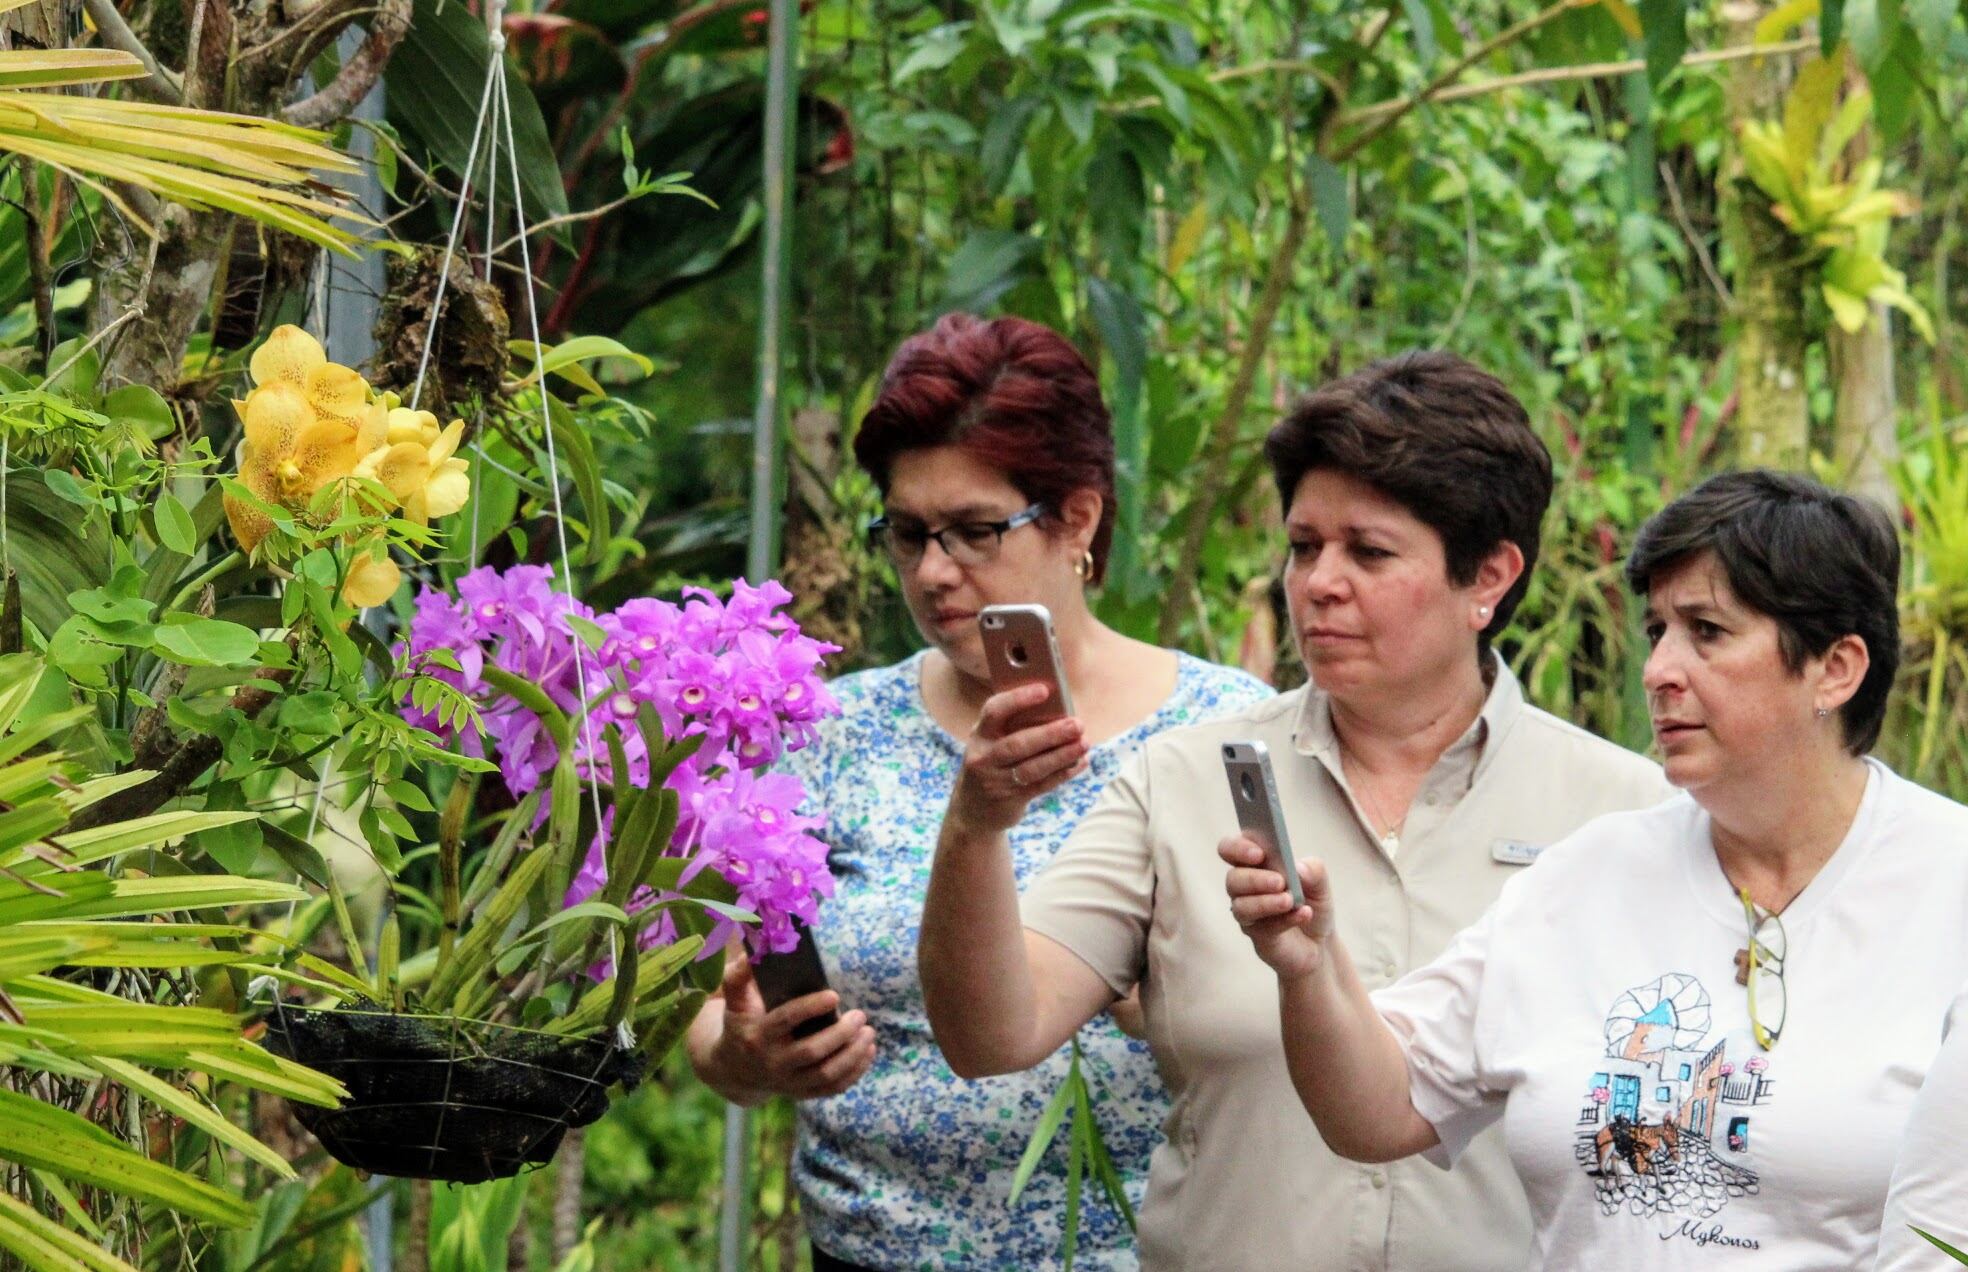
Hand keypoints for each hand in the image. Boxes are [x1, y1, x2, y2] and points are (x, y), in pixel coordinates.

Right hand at [697, 955, 875, 1104]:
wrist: (734, 1070)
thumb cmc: (741, 1025)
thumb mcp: (734, 1002)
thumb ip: (738, 976)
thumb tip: (753, 954)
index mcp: (758, 1035)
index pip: (786, 1021)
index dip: (810, 1007)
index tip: (834, 995)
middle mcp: (773, 1062)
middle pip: (812, 1052)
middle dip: (840, 1033)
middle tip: (860, 1015)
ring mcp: (788, 1082)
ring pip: (826, 1074)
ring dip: (853, 1054)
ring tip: (869, 1032)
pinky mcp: (802, 1093)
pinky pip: (833, 1088)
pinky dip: (855, 1071)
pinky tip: (868, 1051)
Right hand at [944, 682, 1088, 838]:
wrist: (973, 810)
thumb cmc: (992, 763)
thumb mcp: (991, 742)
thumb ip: (1013, 726)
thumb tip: (1058, 710)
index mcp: (979, 734)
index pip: (994, 711)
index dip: (1018, 699)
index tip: (1044, 690)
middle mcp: (983, 757)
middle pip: (1017, 744)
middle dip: (1050, 734)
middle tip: (1077, 724)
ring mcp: (995, 781)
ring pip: (1032, 768)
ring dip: (1061, 756)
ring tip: (1084, 744)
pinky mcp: (1010, 800)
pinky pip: (1041, 785)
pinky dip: (1063, 774)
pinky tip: (1080, 763)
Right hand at [1219, 834, 1333, 981]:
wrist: (1321, 942)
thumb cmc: (1312, 904)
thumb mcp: (1321, 884)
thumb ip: (1313, 870)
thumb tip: (1297, 869)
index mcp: (1255, 864)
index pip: (1230, 849)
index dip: (1238, 848)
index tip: (1259, 853)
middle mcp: (1245, 888)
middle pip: (1233, 879)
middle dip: (1254, 878)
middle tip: (1280, 881)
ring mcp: (1249, 914)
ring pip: (1241, 906)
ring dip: (1266, 902)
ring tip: (1290, 901)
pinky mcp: (1258, 936)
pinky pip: (1262, 928)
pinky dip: (1285, 920)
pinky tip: (1303, 914)